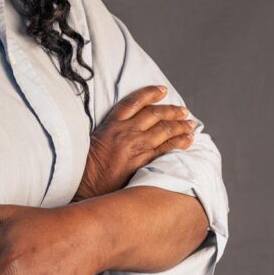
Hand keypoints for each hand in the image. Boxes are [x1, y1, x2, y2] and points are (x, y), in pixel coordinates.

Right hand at [73, 84, 195, 200]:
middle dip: (172, 110)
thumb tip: (130, 127)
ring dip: (180, 125)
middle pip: (155, 114)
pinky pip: (166, 149)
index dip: (150, 93)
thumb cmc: (87, 165)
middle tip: (183, 110)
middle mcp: (126, 132)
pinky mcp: (142, 162)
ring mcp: (136, 147)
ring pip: (165, 130)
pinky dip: (180, 143)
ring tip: (190, 124)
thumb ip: (111, 130)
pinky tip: (188, 140)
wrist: (84, 184)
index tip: (162, 90)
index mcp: (112, 124)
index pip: (134, 102)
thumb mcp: (95, 139)